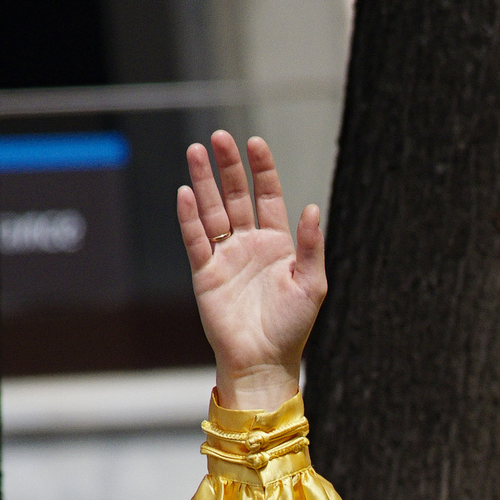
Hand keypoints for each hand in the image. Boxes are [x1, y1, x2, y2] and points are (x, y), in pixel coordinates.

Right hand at [175, 132, 327, 411]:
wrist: (264, 362)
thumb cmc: (292, 327)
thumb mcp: (311, 284)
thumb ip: (311, 246)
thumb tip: (313, 208)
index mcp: (277, 244)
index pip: (267, 197)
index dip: (261, 170)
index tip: (254, 143)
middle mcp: (249, 245)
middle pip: (236, 196)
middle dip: (228, 167)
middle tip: (219, 138)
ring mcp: (225, 257)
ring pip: (212, 211)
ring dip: (203, 182)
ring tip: (195, 151)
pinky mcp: (206, 274)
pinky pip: (196, 240)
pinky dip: (190, 217)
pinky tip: (186, 193)